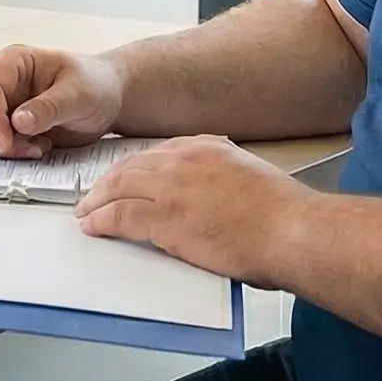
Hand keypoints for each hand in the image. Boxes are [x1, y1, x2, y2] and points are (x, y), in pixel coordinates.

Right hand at [0, 44, 124, 158]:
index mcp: (13, 62)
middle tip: (29, 149)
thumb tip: (18, 122)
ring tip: (39, 147)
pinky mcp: (3, 125)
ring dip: (1, 148)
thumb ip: (49, 107)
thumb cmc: (95, 85)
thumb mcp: (79, 94)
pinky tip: (37, 148)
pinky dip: (8, 153)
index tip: (5, 143)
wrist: (106, 98)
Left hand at [77, 136, 310, 285]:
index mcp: (208, 148)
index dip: (135, 168)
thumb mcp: (254, 179)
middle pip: (131, 166)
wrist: (294, 232)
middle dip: (109, 181)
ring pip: (118, 188)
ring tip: (86, 212)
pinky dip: (101, 221)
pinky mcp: (165, 219)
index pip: (158, 153)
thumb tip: (218, 199)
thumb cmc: (286, 217)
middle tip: (95, 194)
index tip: (125, 177)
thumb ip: (227, 181)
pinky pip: (119, 217)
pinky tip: (93, 227)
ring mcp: (171, 188)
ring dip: (98, 201)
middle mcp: (184, 161)